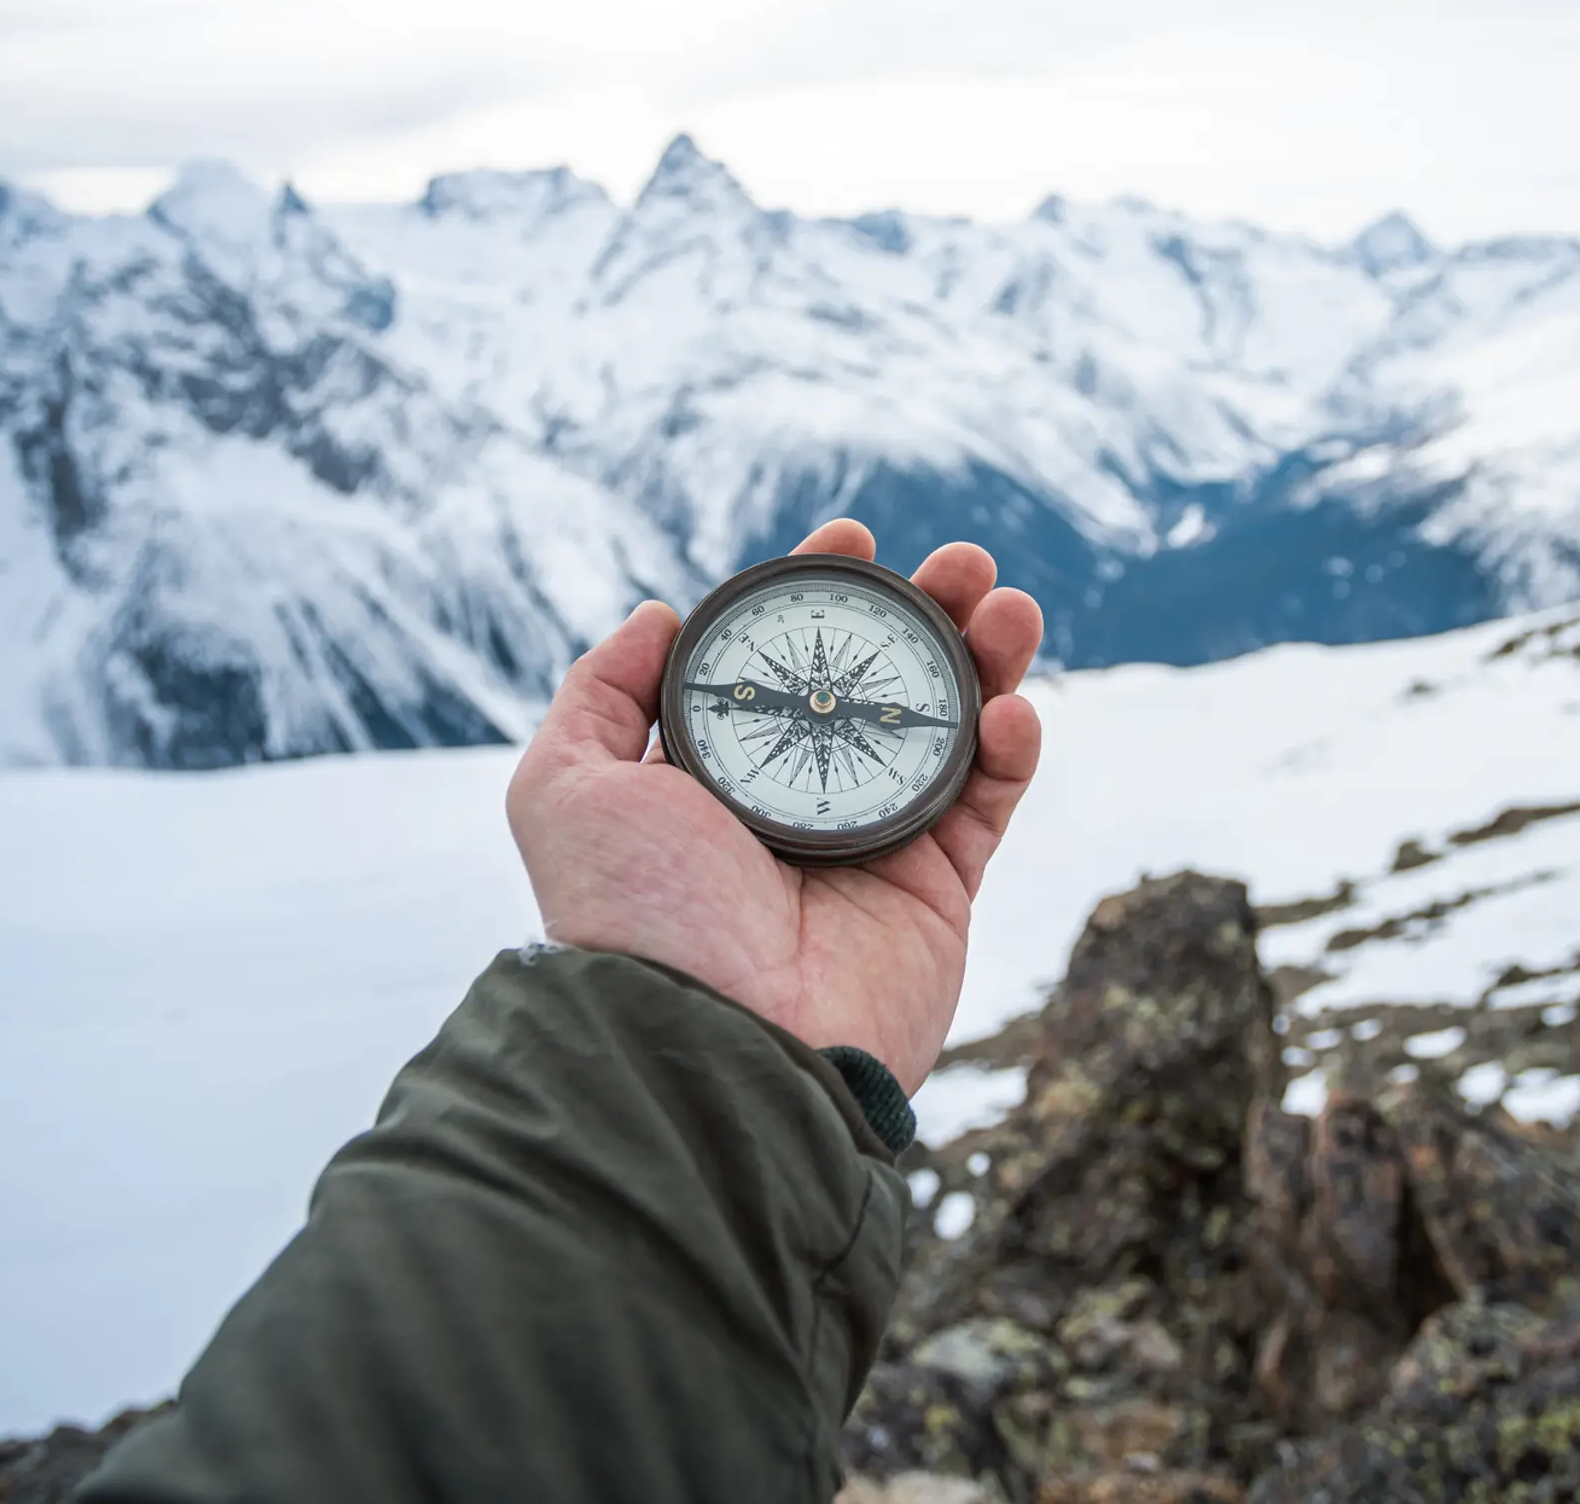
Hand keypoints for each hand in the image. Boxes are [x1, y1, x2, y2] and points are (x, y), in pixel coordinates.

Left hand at [505, 520, 1043, 1090]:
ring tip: (1006, 606)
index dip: (820, 592)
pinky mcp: (937, 895)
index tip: (851, 534)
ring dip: (987, 659)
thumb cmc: (633, 918)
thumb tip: (656, 614)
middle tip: (960, 563)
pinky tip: (1009, 709)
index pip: (784, 659)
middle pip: (881, 682)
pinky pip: (989, 805)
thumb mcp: (567, 786)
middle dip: (926, 611)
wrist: (709, 1045)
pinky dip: (1012, 748)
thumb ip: (598, 694)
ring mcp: (875, 846)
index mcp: (722, 771)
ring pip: (950, 730)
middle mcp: (800, 801)